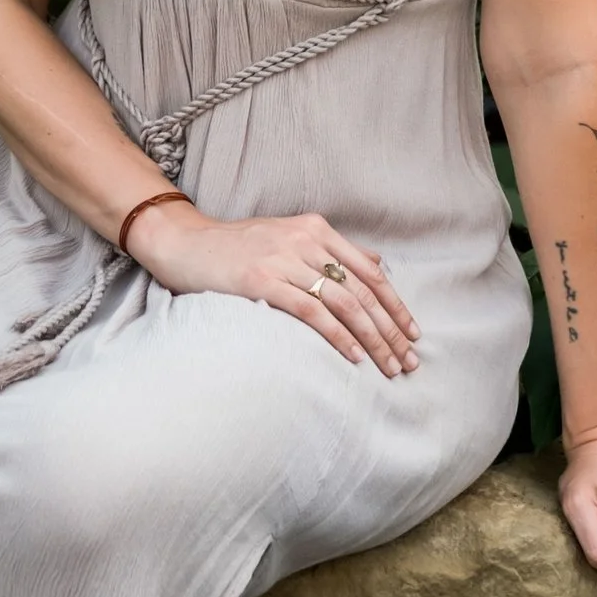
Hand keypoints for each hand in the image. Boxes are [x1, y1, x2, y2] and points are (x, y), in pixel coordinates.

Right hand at [128, 206, 420, 378]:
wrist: (184, 242)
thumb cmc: (236, 246)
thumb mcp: (288, 236)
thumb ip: (332, 249)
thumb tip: (377, 262)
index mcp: (316, 229)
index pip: (370, 272)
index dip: (395, 305)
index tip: (412, 333)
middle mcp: (306, 241)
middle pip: (363, 292)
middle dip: (390, 330)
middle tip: (408, 361)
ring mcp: (284, 260)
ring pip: (344, 304)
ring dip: (372, 339)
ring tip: (388, 366)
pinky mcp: (262, 281)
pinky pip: (311, 312)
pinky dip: (337, 336)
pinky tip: (352, 357)